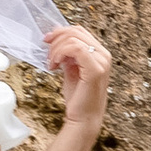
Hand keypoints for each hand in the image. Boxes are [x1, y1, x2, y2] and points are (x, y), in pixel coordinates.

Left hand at [46, 24, 111, 142]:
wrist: (83, 119)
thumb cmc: (78, 98)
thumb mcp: (70, 69)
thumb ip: (66, 53)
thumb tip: (56, 35)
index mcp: (99, 53)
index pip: (79, 31)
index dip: (60, 32)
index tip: (47, 40)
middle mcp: (103, 55)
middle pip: (76, 32)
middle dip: (56, 39)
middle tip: (47, 54)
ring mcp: (101, 61)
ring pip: (74, 39)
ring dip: (57, 48)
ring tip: (52, 63)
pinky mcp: (95, 69)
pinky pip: (76, 49)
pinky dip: (61, 53)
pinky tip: (56, 64)